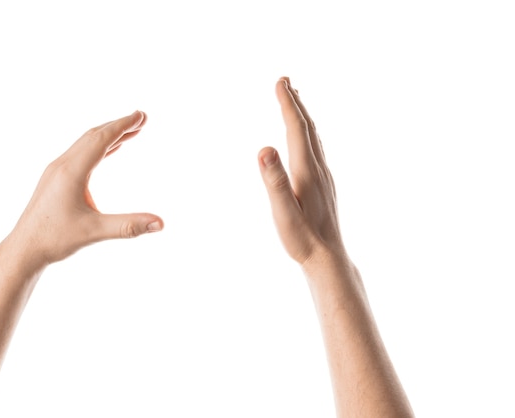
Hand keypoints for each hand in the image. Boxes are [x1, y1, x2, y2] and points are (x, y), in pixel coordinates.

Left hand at [10, 110, 162, 266]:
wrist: (24, 249)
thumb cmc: (54, 240)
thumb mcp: (95, 232)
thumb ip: (129, 226)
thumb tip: (160, 224)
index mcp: (71, 171)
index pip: (101, 140)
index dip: (123, 126)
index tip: (141, 116)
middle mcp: (62, 165)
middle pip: (94, 136)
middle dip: (119, 125)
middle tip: (141, 118)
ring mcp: (56, 171)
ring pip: (86, 144)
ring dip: (109, 135)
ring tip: (131, 132)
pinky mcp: (55, 179)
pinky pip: (80, 154)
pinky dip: (99, 148)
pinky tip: (111, 150)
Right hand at [258, 78, 344, 269]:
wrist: (328, 258)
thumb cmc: (302, 239)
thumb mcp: (283, 212)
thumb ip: (274, 181)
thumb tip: (264, 148)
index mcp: (306, 170)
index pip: (296, 129)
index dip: (287, 104)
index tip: (280, 82)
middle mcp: (318, 169)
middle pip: (308, 128)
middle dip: (295, 103)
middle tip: (286, 81)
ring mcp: (324, 177)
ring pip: (314, 139)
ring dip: (303, 117)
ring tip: (295, 102)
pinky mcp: (324, 186)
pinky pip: (315, 150)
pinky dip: (307, 135)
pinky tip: (305, 141)